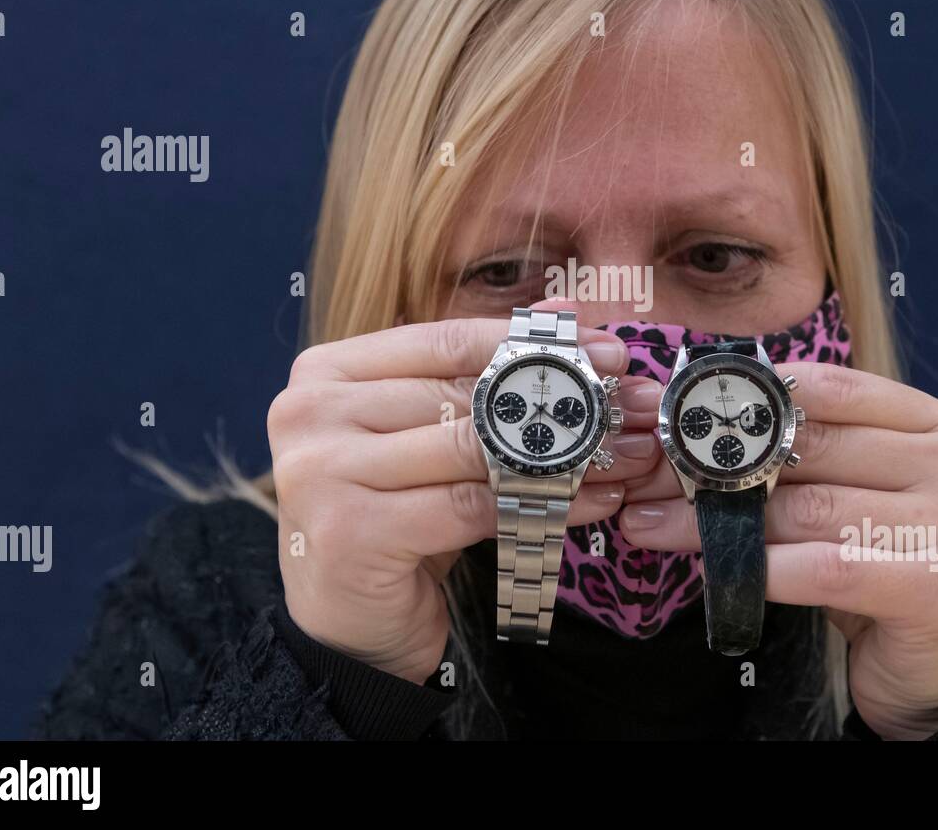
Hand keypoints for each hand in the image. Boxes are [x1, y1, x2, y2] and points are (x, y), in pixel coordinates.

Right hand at [268, 314, 658, 685]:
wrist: (347, 624)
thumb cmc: (391, 516)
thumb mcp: (429, 436)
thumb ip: (480, 372)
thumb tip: (560, 314)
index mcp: (326, 371)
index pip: (446, 342)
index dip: (531, 344)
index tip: (606, 352)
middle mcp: (310, 413)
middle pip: (463, 396)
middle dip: (557, 402)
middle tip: (627, 406)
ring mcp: (322, 472)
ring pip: (473, 450)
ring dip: (561, 455)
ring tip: (624, 455)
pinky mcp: (351, 530)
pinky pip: (473, 505)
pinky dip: (541, 503)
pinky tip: (591, 500)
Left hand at [618, 362, 937, 738]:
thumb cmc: (887, 566)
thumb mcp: (852, 494)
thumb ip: (802, 455)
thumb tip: (689, 430)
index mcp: (935, 423)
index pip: (828, 390)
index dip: (745, 399)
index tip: (675, 417)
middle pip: (810, 448)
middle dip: (716, 463)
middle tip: (645, 476)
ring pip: (807, 508)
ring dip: (717, 519)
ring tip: (654, 522)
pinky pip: (824, 569)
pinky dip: (760, 569)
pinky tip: (712, 570)